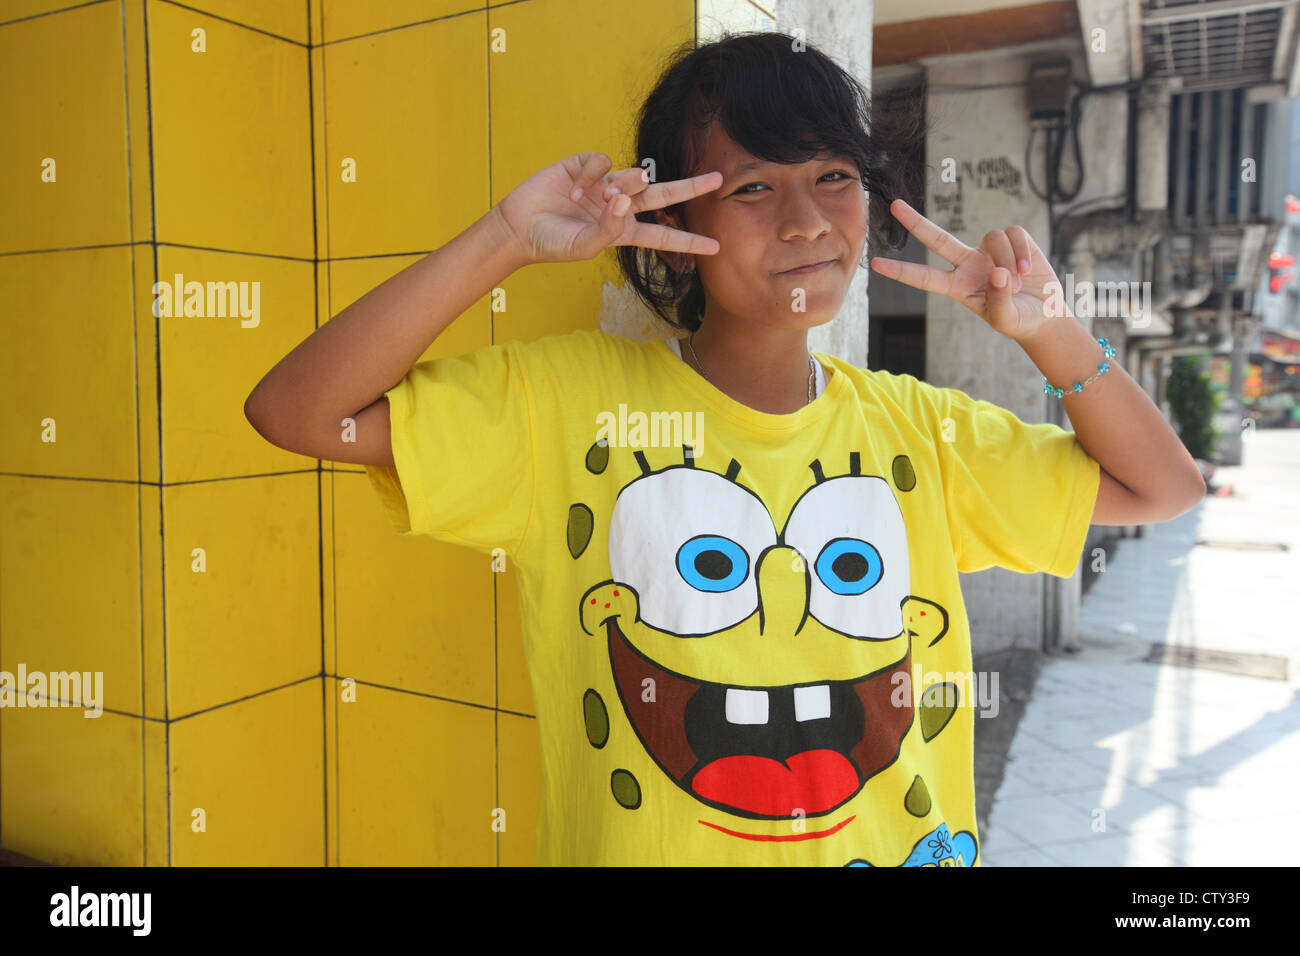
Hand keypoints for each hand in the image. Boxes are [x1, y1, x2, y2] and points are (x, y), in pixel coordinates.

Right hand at [493, 152, 722, 265]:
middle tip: (718, 179)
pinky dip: (591, 177)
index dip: (688, 241)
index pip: (662, 235)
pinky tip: (574, 191)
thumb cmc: (552, 243)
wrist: (518, 226)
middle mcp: (619, 205)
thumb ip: (610, 229)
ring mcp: (604, 184)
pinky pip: (602, 162)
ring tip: (597, 199)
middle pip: (663, 195)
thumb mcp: (585, 246)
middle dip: (690, 187)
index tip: (715, 247)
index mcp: (623, 231)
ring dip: (622, 186)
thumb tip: (628, 200)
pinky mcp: (586, 165)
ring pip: (633, 175)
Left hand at [868, 199, 1064, 342]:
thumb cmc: (1018, 320)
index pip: (924, 278)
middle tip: (894, 205)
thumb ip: (999, 300)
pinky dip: (1022, 252)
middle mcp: (967, 264)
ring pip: (992, 238)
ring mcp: (988, 251)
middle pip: (937, 239)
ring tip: (1020, 283)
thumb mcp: (1005, 320)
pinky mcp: (1012, 240)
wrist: (1044, 313)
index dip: (900, 271)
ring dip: (1009, 259)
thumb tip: (998, 273)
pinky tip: (1029, 270)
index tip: (874, 264)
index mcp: (957, 287)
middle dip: (916, 222)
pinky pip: (1013, 234)